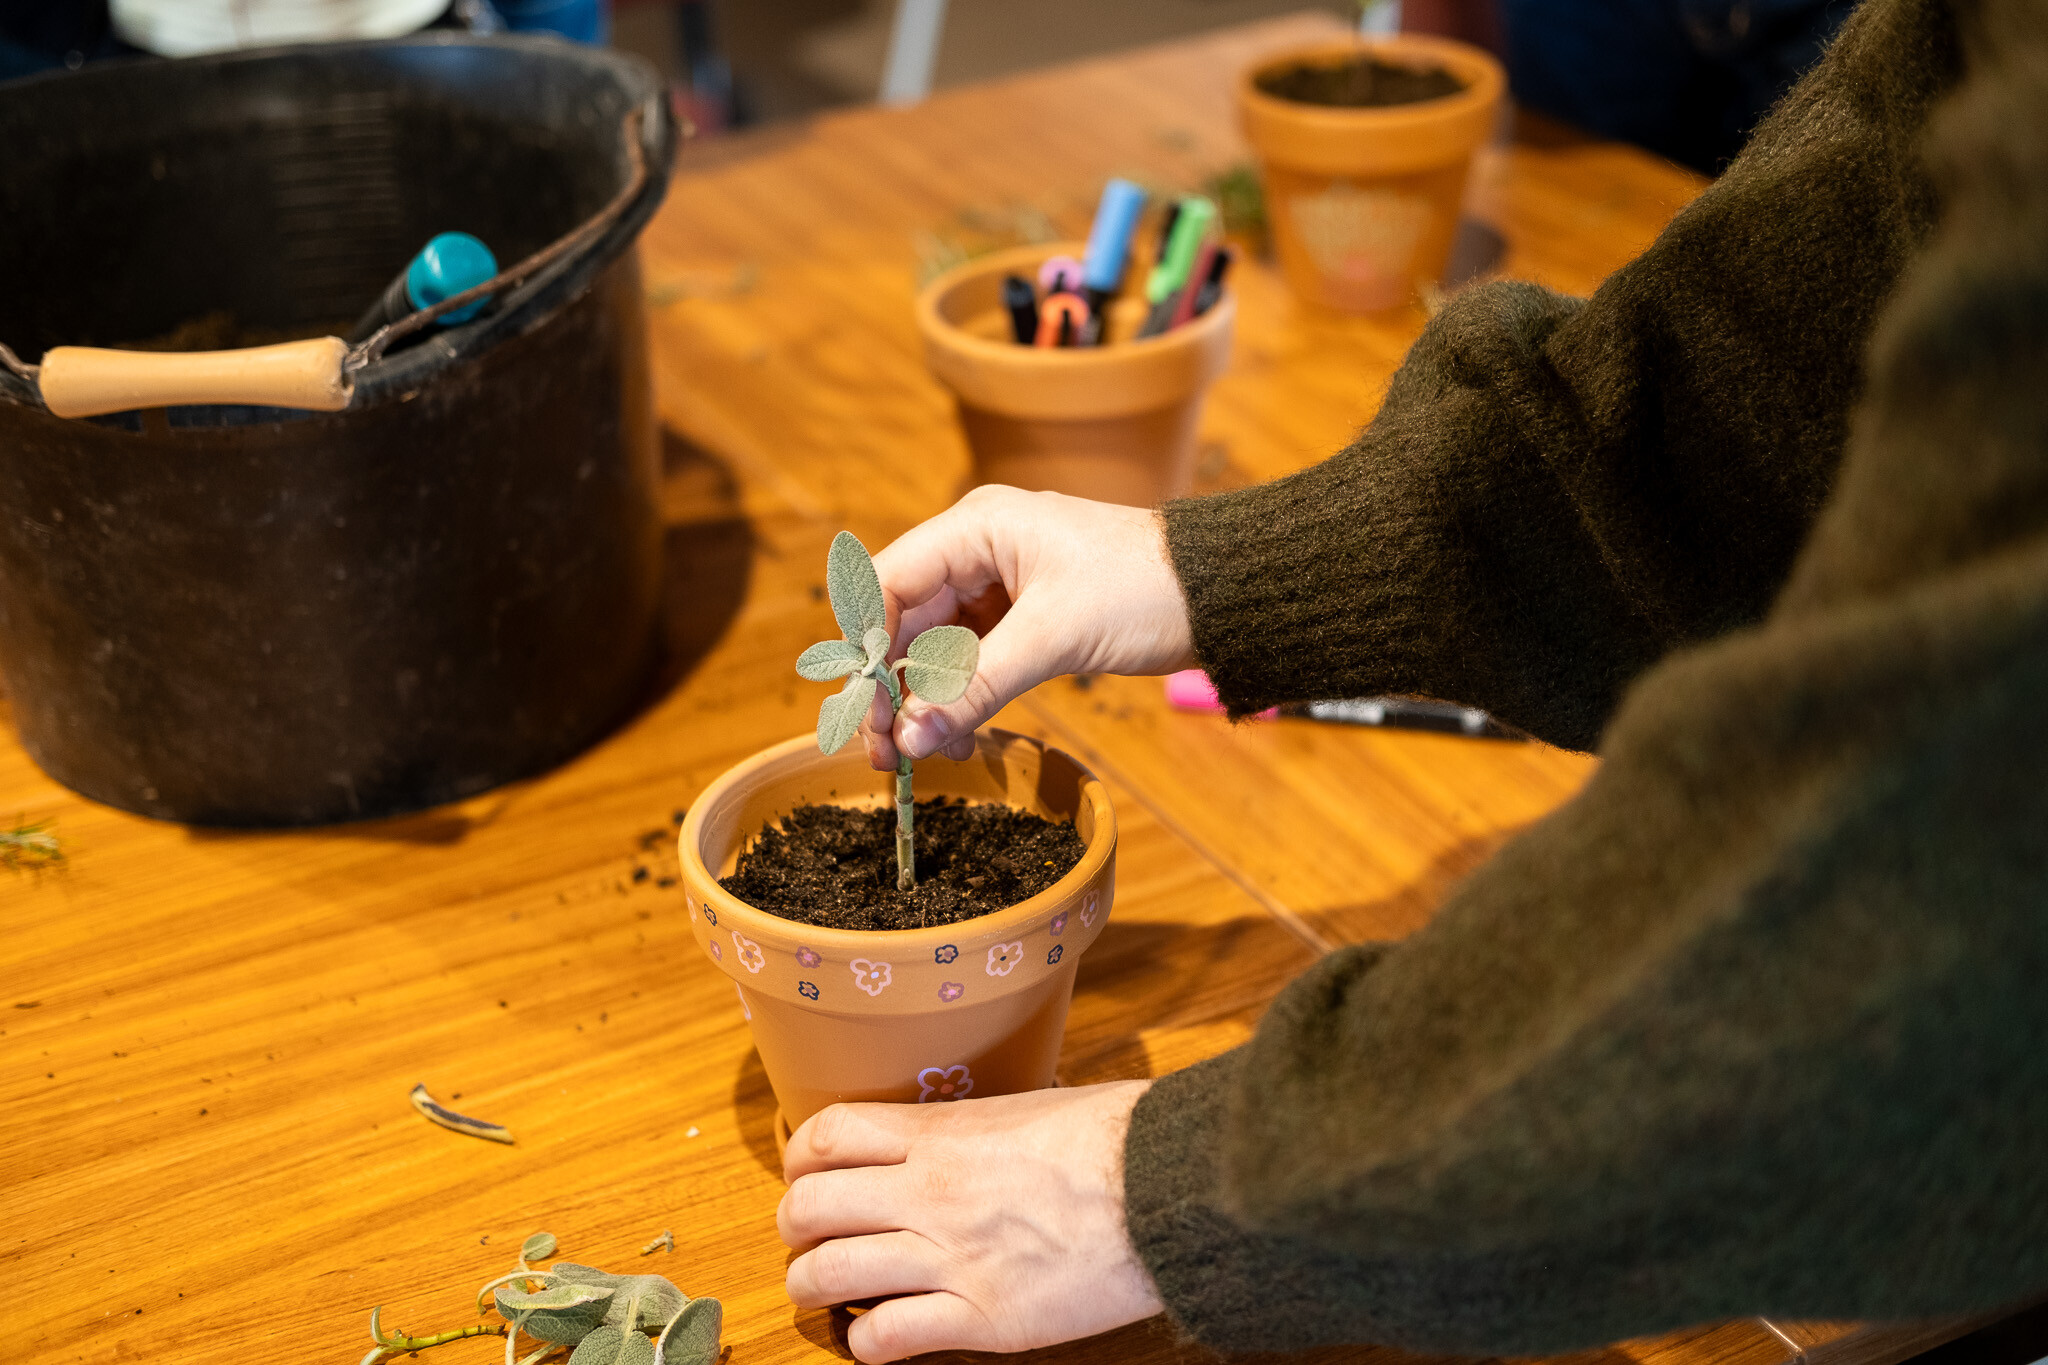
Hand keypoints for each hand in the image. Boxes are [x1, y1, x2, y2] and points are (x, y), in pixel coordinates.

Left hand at [778, 1081, 1162, 1362]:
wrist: (1167, 1190)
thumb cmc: (1115, 1139)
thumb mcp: (1029, 1108)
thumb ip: (975, 1128)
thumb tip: (961, 1132)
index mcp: (940, 1135)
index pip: (827, 1137)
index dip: (802, 1158)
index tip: (809, 1173)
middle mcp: (928, 1193)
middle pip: (810, 1209)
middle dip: (796, 1228)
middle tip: (811, 1238)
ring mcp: (950, 1258)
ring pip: (829, 1274)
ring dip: (813, 1286)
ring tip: (828, 1292)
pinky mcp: (981, 1319)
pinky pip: (886, 1336)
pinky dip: (865, 1343)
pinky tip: (876, 1338)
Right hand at [859, 487, 1195, 767]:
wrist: (1220, 594)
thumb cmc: (1144, 590)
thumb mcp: (1054, 639)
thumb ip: (976, 686)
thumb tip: (912, 736)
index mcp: (976, 528)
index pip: (889, 584)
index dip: (867, 649)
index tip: (870, 712)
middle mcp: (978, 547)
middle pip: (905, 619)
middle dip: (894, 686)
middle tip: (888, 751)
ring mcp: (1000, 580)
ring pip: (936, 643)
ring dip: (926, 698)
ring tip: (925, 754)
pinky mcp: (1024, 613)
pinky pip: (971, 655)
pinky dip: (960, 694)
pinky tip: (956, 734)